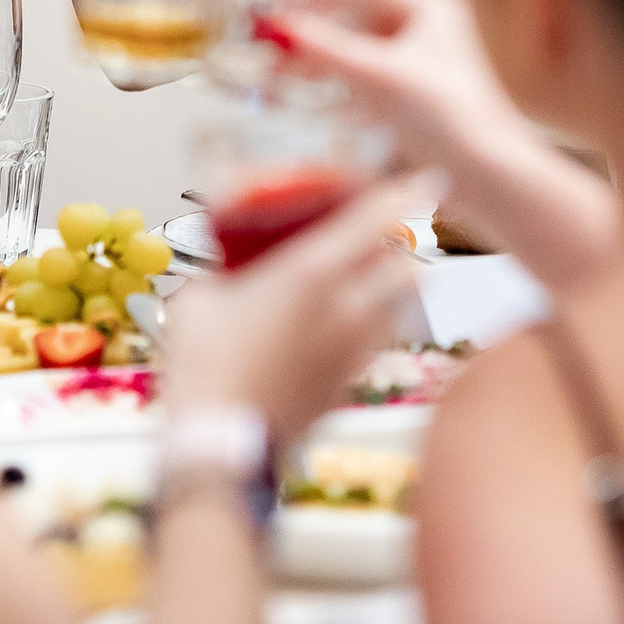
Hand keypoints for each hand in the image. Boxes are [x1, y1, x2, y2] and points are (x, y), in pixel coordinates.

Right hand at [160, 180, 425, 444]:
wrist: (220, 444)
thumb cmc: (203, 363)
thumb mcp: (200, 296)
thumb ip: (223, 269)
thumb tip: (225, 260)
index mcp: (310, 272)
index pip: (373, 220)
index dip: (403, 193)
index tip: (424, 178)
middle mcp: (345, 307)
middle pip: (406, 264)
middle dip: (404, 243)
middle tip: (390, 230)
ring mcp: (353, 349)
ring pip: (402, 305)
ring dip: (399, 284)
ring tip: (382, 274)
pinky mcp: (348, 383)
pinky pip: (381, 340)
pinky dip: (380, 322)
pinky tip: (354, 322)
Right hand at [276, 0, 623, 287]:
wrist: (489, 178)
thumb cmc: (449, 116)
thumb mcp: (379, 76)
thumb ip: (326, 48)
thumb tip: (279, 26)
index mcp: (429, 9)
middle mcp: (427, 32)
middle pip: (360, 18)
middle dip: (317, 27)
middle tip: (274, 33)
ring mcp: (422, 68)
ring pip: (361, 52)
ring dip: (324, 59)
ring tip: (281, 66)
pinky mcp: (416, 102)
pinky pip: (368, 83)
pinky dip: (340, 86)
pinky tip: (312, 98)